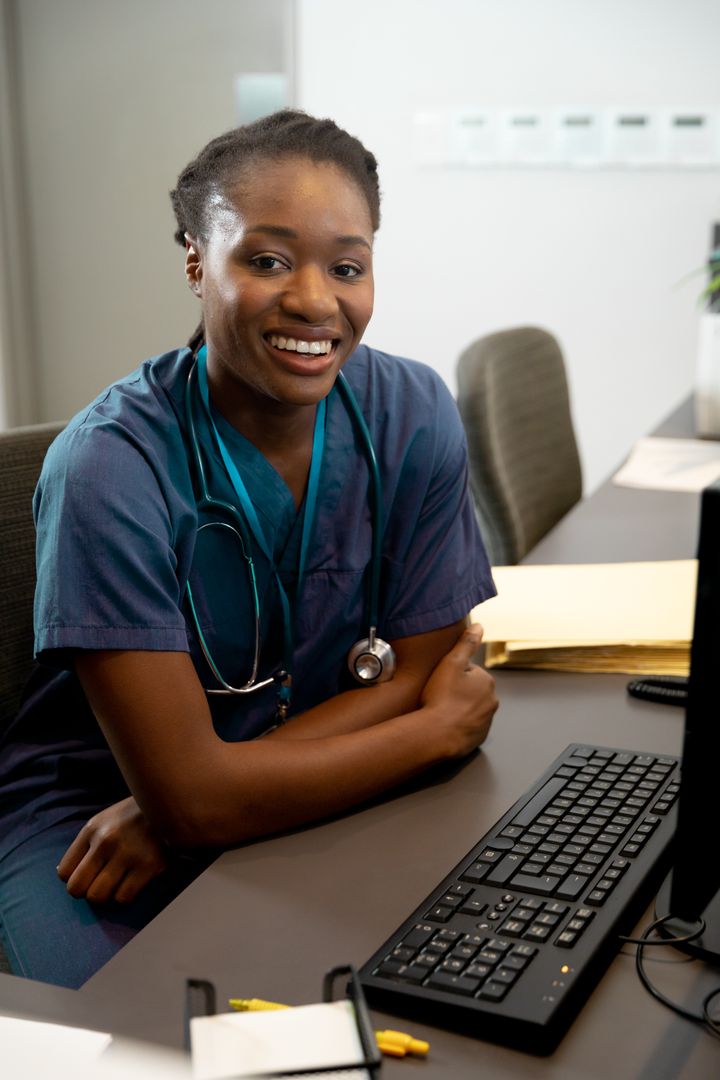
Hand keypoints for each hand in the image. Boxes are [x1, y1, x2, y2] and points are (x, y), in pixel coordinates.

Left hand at [57, 796, 168, 903]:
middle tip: (98, 886)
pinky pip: (124, 897)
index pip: (64, 872)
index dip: (74, 879)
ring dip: (106, 895)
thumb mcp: (104, 820)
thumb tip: (63, 874)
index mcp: (92, 829)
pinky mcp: (149, 865)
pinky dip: (125, 895)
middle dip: (85, 892)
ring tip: (116, 884)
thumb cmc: (133, 817)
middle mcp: (106, 841)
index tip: (87, 875)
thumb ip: (84, 844)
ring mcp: (128, 854)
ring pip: (98, 896)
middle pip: (76, 888)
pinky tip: (132, 882)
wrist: (171, 806)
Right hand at [420, 623, 497, 757]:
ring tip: (440, 711)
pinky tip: (445, 724)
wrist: (436, 735)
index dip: (451, 675)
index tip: (440, 683)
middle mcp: (492, 701)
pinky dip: (459, 725)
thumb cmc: (441, 697)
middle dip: (457, 692)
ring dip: (458, 709)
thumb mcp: (451, 663)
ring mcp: (486, 721)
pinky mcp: (479, 737)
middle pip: (471, 691)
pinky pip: (468, 726)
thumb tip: (479, 626)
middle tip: (438, 697)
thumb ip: (466, 643)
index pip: (469, 672)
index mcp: (487, 681)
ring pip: (470, 709)